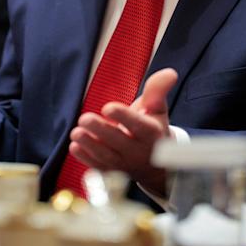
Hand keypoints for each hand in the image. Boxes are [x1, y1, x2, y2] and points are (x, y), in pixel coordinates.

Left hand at [68, 68, 177, 195]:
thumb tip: (170, 73)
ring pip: (106, 156)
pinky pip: (98, 167)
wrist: (156, 165)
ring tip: (76, 133)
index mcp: (151, 133)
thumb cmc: (154, 130)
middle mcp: (138, 151)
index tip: (108, 107)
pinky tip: (75, 147)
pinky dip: (86, 158)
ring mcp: (124, 164)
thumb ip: (158, 90)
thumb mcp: (158, 109)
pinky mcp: (112, 172)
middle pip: (119, 141)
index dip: (123, 116)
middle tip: (84, 119)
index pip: (138, 125)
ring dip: (90, 145)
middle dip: (100, 131)